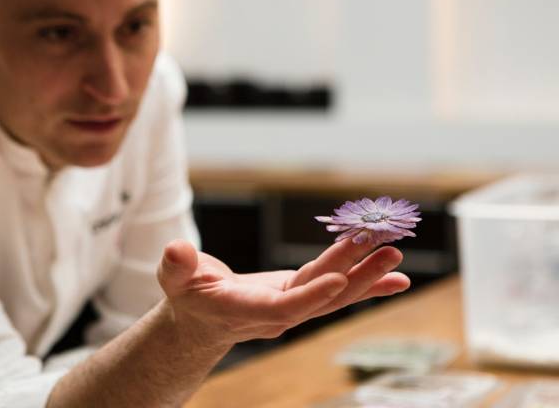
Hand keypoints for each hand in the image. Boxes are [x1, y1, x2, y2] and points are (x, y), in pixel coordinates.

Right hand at [156, 238, 409, 347]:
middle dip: (354, 275)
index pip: (283, 309)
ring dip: (366, 275)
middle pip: (320, 296)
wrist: (203, 320)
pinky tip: (396, 278)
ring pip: (333, 292)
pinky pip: (336, 289)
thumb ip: (176, 266)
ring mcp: (293, 305)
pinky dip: (365, 283)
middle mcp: (277, 313)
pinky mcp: (301, 294)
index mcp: (246, 310)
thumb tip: (176, 250)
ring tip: (396, 256)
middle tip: (387, 252)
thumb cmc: (187, 297)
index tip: (338, 279)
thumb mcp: (174, 279)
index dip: (310, 296)